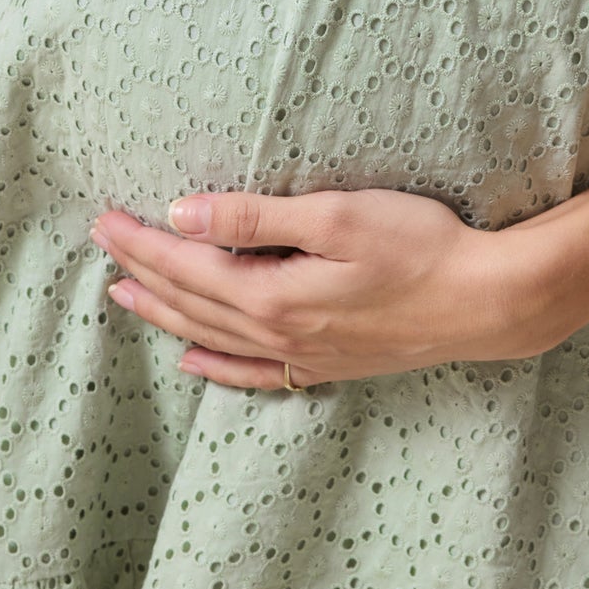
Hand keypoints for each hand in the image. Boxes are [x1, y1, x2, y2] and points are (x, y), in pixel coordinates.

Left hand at [88, 187, 568, 388]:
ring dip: (165, 315)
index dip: (142, 244)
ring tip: (125, 297)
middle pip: (190, 303)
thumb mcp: (336, 215)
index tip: (104, 220)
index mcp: (273, 294)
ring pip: (212, 337)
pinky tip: (194, 360)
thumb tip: (183, 215)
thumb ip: (254, 215)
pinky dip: (216, 366)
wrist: (485, 302)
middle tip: (103, 245)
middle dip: (142, 273)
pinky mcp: (328, 363)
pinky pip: (254, 373)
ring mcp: (303, 354)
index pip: (187, 267)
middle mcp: (278, 333)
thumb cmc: (419, 246)